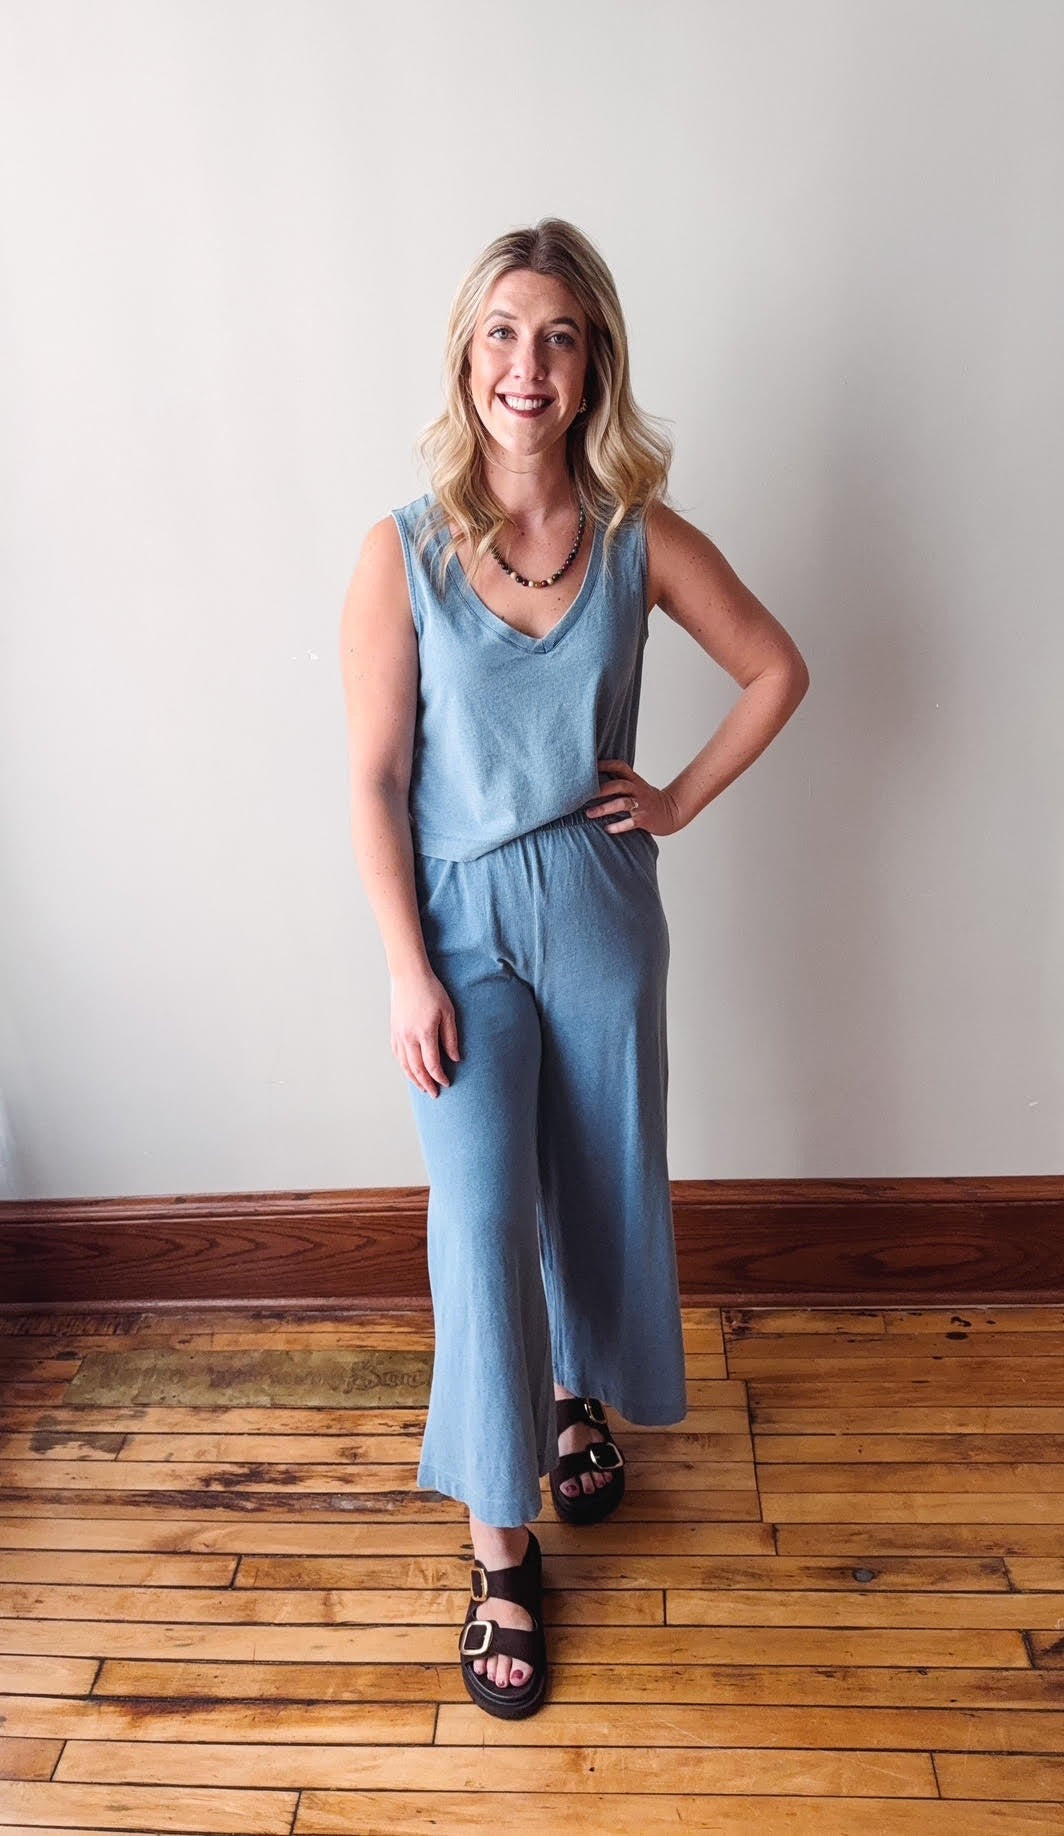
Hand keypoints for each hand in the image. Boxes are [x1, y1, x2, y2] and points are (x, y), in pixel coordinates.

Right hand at [390, 965, 460, 1097]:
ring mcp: (399, 1035)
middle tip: (434, 1094)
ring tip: (422, 1088)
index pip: (432, 1064)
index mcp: (424, 1033)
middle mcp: (409, 1037)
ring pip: (404, 1065)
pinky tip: (410, 1071)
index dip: (440, 1077)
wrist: (409, 976)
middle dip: (426, 1084)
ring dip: (413, 1079)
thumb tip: (455, 1058)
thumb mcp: (448, 1013)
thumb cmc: (432, 991)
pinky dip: (404, 1067)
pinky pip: (397, 1055)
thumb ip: (451, 1038)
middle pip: (416, 1069)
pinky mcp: (394, 1031)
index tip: (447, 1082)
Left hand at [585, 758, 680, 837]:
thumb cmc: (649, 800)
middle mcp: (638, 790)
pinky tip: (607, 829)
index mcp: (635, 781)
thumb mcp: (637, 787)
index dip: (606, 764)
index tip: (589, 766)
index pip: (620, 767)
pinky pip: (630, 822)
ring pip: (622, 803)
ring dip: (604, 808)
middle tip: (583, 796)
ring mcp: (642, 805)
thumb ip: (621, 783)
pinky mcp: (645, 819)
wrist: (672, 812)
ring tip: (589, 814)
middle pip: (619, 785)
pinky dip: (618, 826)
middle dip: (600, 790)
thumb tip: (593, 782)